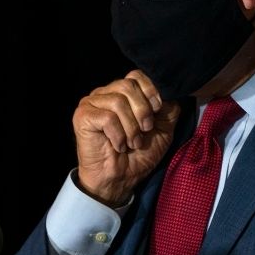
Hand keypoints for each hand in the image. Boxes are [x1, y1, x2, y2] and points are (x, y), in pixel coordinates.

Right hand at [73, 70, 181, 206]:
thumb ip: (168, 108)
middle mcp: (105, 94)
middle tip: (144, 131)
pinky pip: (106, 117)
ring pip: (118, 101)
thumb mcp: (163, 129)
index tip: (156, 112)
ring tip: (132, 143)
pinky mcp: (82, 117)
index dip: (150, 91)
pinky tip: (118, 146)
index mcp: (122, 93)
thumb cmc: (139, 155)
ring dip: (131, 127)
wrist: (121, 179)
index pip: (136, 75)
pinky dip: (118, 135)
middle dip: (142, 111)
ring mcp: (91, 103)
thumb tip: (172, 91)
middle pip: (128, 85)